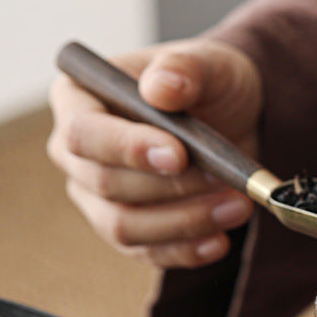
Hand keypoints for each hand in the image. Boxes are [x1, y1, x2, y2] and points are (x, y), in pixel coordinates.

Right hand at [47, 38, 261, 267]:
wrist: (236, 118)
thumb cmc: (209, 84)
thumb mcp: (208, 64)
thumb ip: (183, 69)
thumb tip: (160, 88)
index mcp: (78, 99)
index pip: (83, 133)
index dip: (126, 148)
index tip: (179, 154)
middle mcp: (78, 153)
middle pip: (104, 185)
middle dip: (169, 188)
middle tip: (225, 182)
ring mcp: (99, 198)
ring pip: (124, 227)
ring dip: (184, 223)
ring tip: (238, 207)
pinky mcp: (131, 231)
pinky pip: (149, 252)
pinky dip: (186, 251)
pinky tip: (221, 241)